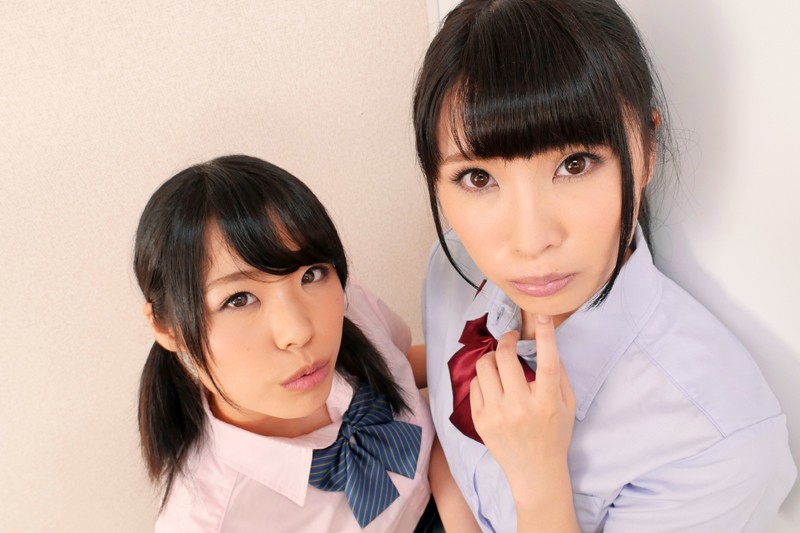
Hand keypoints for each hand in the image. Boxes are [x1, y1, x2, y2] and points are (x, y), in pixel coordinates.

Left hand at [469, 314, 575, 496]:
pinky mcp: (480, 420)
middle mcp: (521, 407)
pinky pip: (475, 384)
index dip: (545, 336)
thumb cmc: (554, 436)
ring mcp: (498, 414)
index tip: (542, 316)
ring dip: (493, 357)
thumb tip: (546, 345)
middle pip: (506, 357)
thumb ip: (559, 376)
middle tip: (511, 339)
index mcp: (547, 402)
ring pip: (485, 366)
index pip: (548, 362)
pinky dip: (484, 378)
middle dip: (507, 340)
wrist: (535, 473)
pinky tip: (493, 384)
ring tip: (501, 361)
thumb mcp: (567, 406)